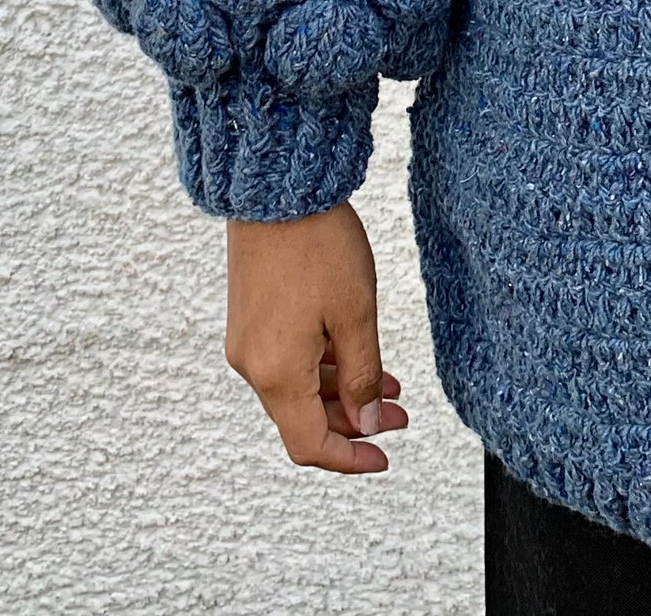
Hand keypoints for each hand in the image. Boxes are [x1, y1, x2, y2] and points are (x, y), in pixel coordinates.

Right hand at [224, 201, 407, 471]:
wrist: (275, 191)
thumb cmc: (318, 246)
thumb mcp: (357, 314)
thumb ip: (364, 375)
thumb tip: (368, 423)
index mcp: (276, 374)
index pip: (309, 444)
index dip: (348, 459)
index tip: (384, 460)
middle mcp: (253, 365)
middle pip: (304, 417)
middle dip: (355, 422)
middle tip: (401, 416)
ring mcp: (249, 340)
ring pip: (298, 387)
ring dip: (343, 391)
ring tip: (391, 386)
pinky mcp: (252, 317)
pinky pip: (288, 359)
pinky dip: (324, 365)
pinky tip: (359, 355)